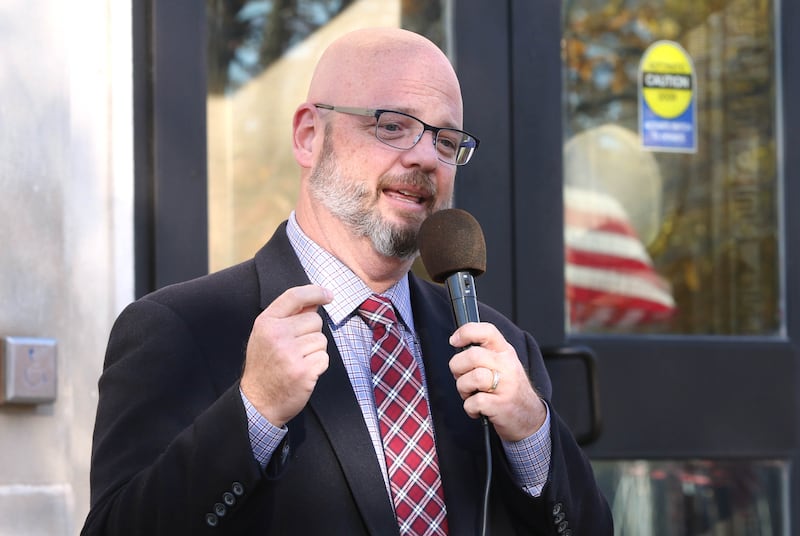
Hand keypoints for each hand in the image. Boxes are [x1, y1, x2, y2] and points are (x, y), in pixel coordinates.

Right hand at [240, 284, 332, 426]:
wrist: (258, 403)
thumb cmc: (265, 367)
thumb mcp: (267, 336)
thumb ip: (288, 317)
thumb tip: (316, 300)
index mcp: (266, 323)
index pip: (294, 296)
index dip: (315, 292)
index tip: (328, 295)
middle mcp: (277, 335)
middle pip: (315, 320)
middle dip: (311, 333)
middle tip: (295, 350)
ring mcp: (290, 353)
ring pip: (321, 340)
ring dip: (315, 351)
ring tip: (297, 362)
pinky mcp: (303, 371)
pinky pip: (324, 358)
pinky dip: (318, 366)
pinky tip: (303, 373)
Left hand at [449, 322, 546, 441]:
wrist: (529, 416)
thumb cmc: (509, 389)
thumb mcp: (503, 364)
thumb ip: (484, 353)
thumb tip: (457, 345)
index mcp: (505, 352)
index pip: (487, 331)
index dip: (466, 332)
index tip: (454, 341)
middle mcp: (507, 365)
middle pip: (472, 356)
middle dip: (457, 367)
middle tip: (461, 376)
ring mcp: (505, 385)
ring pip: (471, 379)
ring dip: (463, 389)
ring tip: (471, 394)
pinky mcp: (501, 405)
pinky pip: (473, 402)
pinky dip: (470, 408)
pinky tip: (478, 409)